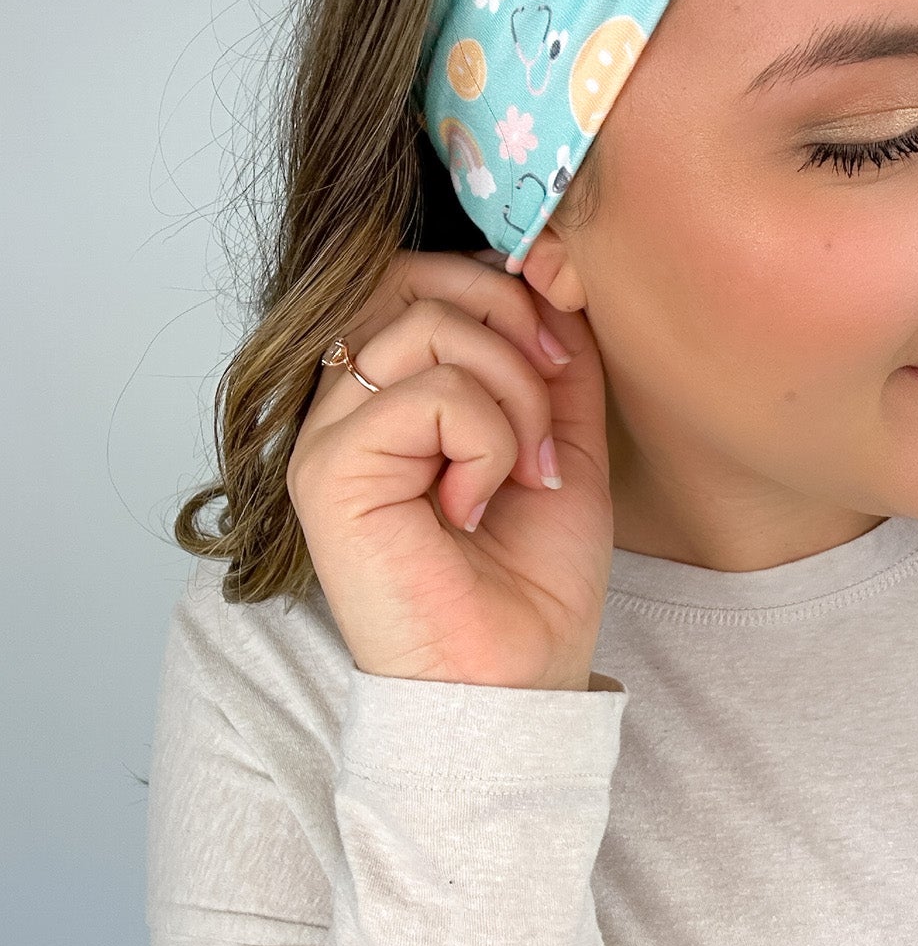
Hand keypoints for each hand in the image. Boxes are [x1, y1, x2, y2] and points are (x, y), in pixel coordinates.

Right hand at [286, 250, 611, 688]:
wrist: (517, 677)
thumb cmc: (532, 578)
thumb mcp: (563, 438)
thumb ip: (553, 356)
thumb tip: (549, 268)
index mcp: (391, 392)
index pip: (422, 274)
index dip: (504, 292)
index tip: (562, 364)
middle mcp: (348, 406)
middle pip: (417, 279)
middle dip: (513, 329)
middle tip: (550, 411)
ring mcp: (327, 435)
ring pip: (427, 327)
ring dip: (509, 398)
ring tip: (518, 474)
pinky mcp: (326, 471)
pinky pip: (425, 393)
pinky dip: (484, 442)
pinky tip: (473, 507)